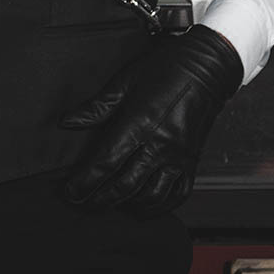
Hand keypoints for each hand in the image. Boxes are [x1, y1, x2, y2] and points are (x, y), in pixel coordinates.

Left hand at [60, 25, 242, 215]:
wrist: (207, 66)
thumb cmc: (164, 68)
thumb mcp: (124, 81)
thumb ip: (95, 107)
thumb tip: (67, 122)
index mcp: (139, 123)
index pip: (106, 162)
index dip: (85, 181)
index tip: (70, 192)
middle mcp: (160, 145)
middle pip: (125, 185)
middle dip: (100, 200)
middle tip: (83, 204)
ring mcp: (179, 156)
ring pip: (151, 196)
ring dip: (128, 206)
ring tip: (110, 205)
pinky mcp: (192, 161)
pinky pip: (177, 194)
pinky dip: (160, 207)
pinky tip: (144, 206)